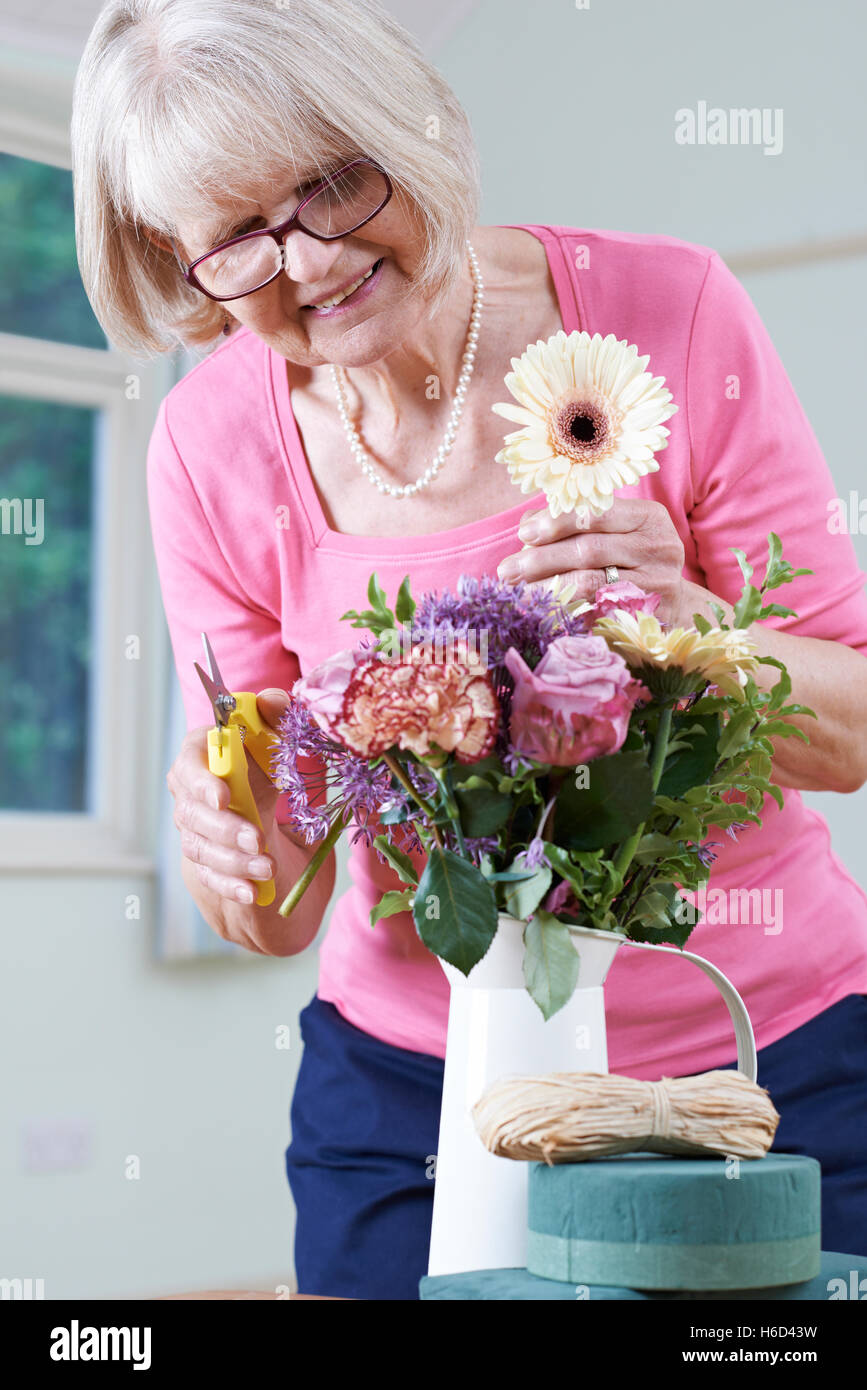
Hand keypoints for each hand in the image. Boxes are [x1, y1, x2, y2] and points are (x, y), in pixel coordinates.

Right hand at [166, 688, 288, 906]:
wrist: (274, 814)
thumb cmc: (272, 766)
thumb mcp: (284, 741)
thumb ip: (280, 717)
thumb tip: (271, 701)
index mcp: (203, 756)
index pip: (189, 764)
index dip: (202, 781)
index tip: (223, 796)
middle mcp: (190, 794)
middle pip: (193, 813)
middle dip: (226, 828)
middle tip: (258, 839)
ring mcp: (193, 831)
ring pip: (202, 848)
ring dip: (235, 861)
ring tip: (268, 867)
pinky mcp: (206, 863)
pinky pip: (211, 877)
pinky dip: (232, 885)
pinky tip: (253, 891)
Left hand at [498, 497, 687, 624]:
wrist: (675, 604)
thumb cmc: (632, 559)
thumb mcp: (615, 532)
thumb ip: (575, 522)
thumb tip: (527, 524)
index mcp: (648, 517)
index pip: (596, 512)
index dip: (556, 522)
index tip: (523, 534)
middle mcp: (659, 547)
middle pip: (589, 550)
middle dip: (541, 559)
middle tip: (507, 570)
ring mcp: (657, 584)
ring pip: (590, 583)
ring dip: (546, 587)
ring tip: (517, 592)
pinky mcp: (648, 615)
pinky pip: (597, 613)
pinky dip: (565, 610)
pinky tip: (542, 611)